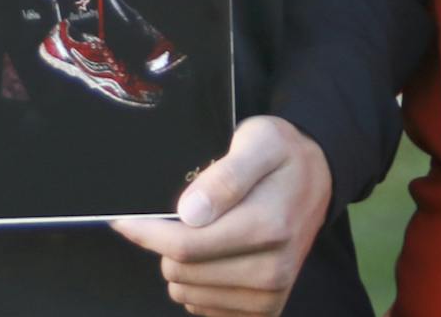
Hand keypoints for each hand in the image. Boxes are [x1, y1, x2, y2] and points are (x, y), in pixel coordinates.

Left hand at [111, 116, 330, 315]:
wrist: (319, 177)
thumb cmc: (281, 153)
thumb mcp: (257, 141)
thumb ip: (224, 178)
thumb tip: (188, 213)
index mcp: (268, 227)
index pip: (185, 245)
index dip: (146, 233)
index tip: (122, 220)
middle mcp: (272, 270)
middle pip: (182, 272)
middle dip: (165, 244)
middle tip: (180, 214)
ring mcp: (270, 295)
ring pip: (188, 294)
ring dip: (180, 266)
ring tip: (200, 232)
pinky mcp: (266, 309)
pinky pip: (204, 309)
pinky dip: (196, 284)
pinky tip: (209, 256)